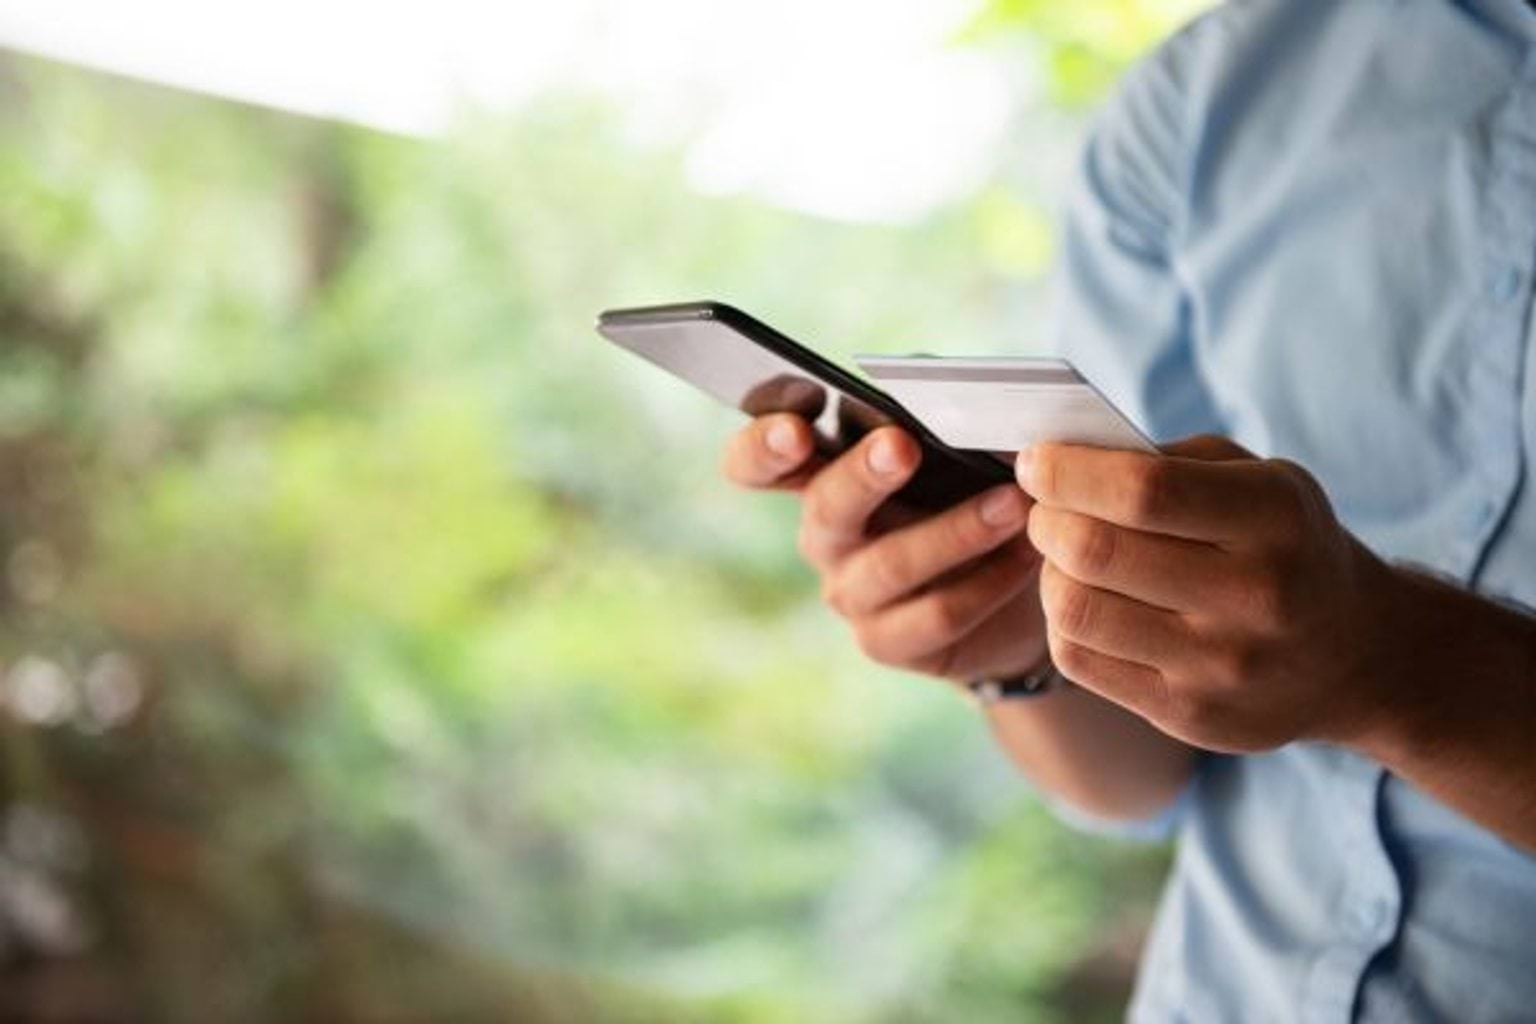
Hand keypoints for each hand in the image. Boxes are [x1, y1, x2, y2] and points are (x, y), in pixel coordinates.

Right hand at [722, 414, 1046, 681]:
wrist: (1022, 591)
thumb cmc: (975, 494)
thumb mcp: (957, 444)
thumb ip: (938, 409)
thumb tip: (941, 385)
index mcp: (821, 474)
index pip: (757, 462)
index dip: (763, 447)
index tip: (796, 430)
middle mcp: (825, 536)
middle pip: (825, 506)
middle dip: (863, 474)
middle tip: (902, 445)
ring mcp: (850, 594)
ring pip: (890, 564)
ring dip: (956, 531)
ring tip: (1013, 503)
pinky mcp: (887, 642)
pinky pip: (936, 614)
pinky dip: (988, 582)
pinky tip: (1028, 556)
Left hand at [1018, 435, 1397, 752]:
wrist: (1354, 654)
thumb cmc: (1281, 543)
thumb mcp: (1254, 478)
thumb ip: (1163, 461)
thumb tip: (1057, 459)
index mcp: (1276, 516)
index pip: (1143, 491)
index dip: (1068, 472)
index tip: (1035, 461)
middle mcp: (1257, 595)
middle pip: (1096, 551)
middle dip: (1048, 520)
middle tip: (1044, 508)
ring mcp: (1223, 666)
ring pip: (1076, 610)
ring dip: (1049, 572)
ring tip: (1064, 555)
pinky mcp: (1190, 715)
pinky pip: (1079, 659)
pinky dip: (1063, 621)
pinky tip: (1084, 600)